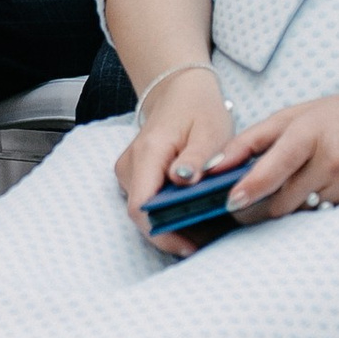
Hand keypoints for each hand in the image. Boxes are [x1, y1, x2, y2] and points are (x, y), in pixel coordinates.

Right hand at [115, 68, 234, 249]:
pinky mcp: (134, 175)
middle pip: (141, 214)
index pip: (141, 206)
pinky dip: (169, 212)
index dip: (161, 233)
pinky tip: (194, 213)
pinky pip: (148, 202)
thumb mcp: (209, 131)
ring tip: (206, 228)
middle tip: (207, 240)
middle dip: (172, 232)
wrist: (180, 90)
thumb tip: (181, 181)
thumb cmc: (198, 109)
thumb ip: (197, 157)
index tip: (190, 246)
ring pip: (144, 211)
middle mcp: (130, 165)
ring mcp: (128, 171)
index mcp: (148, 153)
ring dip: (171, 223)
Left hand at [198, 68, 338, 224]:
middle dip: (258, 206)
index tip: (228, 200)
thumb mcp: (303, 113)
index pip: (270, 167)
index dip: (247, 188)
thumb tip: (220, 163)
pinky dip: (313, 209)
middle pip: (280, 199)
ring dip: (285, 208)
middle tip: (240, 208)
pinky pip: (324, 213)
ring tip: (282, 196)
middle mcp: (328, 159)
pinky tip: (317, 194)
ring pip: (300, 210)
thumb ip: (261, 137)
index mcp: (308, 131)